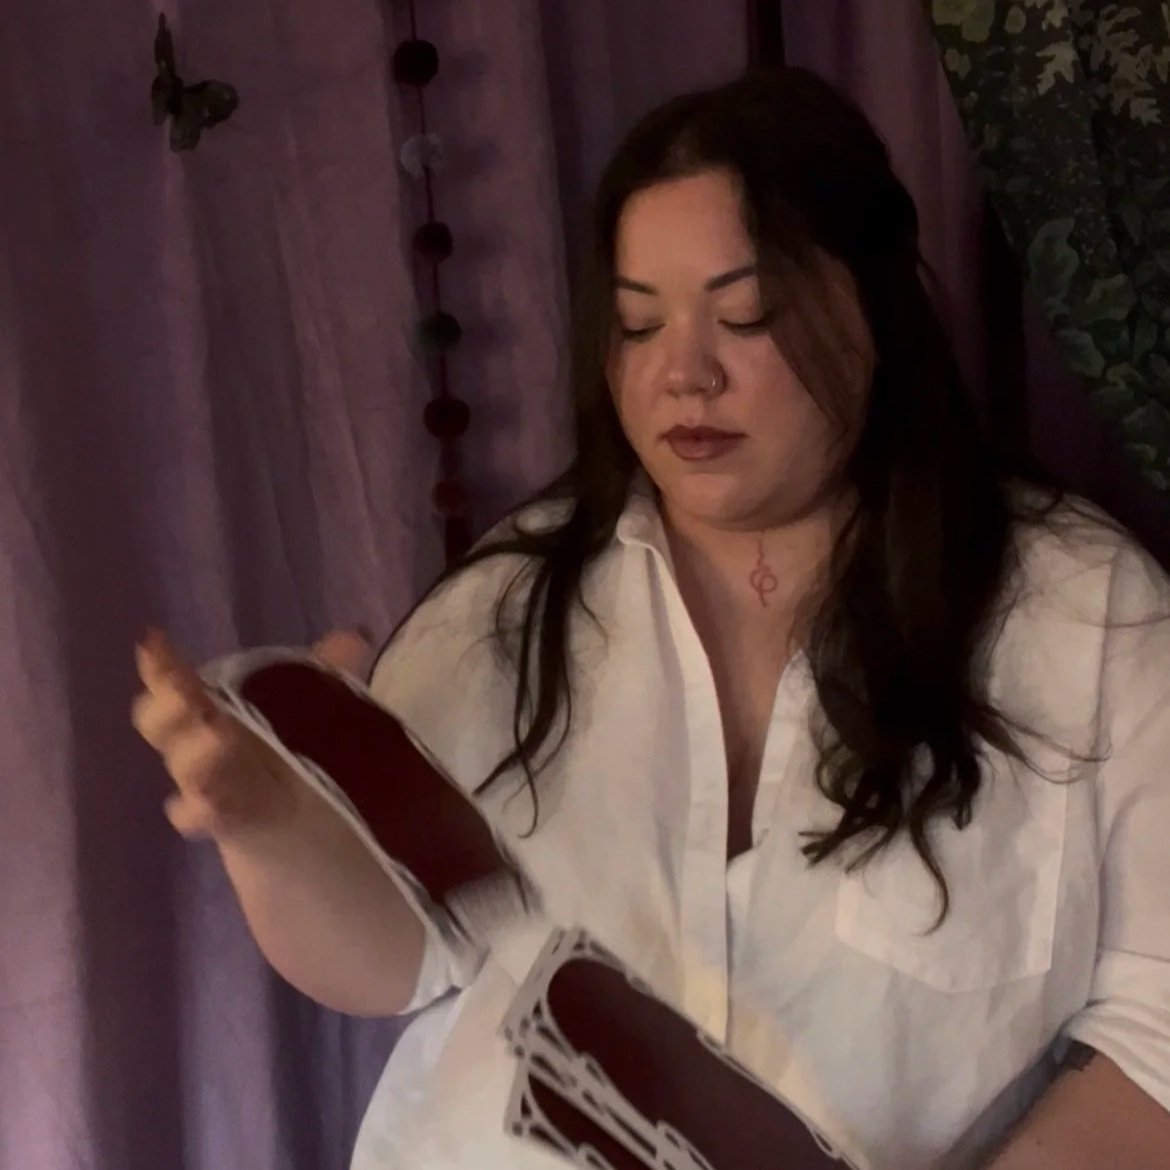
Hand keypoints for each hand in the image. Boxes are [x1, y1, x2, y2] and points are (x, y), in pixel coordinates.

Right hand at [131, 627, 371, 840]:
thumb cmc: (288, 745)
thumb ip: (328, 669)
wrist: (296, 816)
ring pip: (185, 769)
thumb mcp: (311, 701)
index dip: (161, 666)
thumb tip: (356, 636)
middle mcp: (198, 743)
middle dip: (169, 708)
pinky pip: (200, 815)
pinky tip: (206, 808)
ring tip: (217, 741)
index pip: (174, 682)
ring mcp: (206, 784)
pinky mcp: (224, 820)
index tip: (153, 644)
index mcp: (212, 707)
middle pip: (165, 725)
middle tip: (186, 695)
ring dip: (197, 755)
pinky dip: (200, 810)